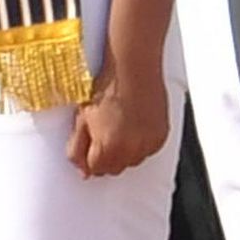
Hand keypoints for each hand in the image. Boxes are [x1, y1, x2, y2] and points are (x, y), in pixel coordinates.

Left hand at [67, 58, 171, 179]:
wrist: (132, 69)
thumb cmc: (109, 88)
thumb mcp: (81, 119)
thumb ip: (77, 149)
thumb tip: (81, 168)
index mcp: (107, 149)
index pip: (95, 170)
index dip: (89, 158)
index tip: (90, 146)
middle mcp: (130, 151)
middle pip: (115, 169)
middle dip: (107, 157)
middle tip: (104, 134)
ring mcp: (148, 144)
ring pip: (133, 161)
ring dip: (125, 152)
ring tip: (119, 127)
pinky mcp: (161, 135)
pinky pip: (148, 150)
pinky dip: (141, 143)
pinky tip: (134, 125)